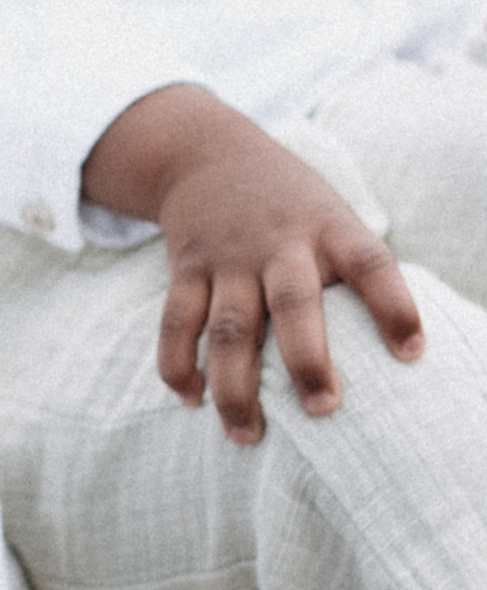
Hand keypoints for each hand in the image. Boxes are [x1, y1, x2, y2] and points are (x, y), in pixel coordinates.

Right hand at [83, 85, 423, 444]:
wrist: (208, 154)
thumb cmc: (292, 206)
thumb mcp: (334, 216)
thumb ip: (352, 272)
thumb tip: (392, 359)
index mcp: (329, 228)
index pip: (371, 264)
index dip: (393, 307)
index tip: (412, 353)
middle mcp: (278, 242)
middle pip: (294, 303)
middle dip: (307, 359)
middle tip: (322, 408)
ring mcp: (228, 257)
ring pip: (229, 327)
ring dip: (234, 385)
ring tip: (246, 435)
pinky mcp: (186, 268)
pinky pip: (176, 323)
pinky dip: (178, 364)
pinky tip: (191, 398)